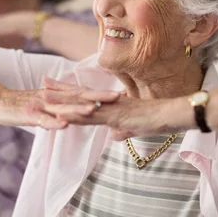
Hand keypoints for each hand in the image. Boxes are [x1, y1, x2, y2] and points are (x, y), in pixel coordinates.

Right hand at [0, 78, 120, 129]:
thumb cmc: (25, 105)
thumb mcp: (48, 105)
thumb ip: (64, 106)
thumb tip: (82, 109)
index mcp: (59, 95)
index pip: (85, 93)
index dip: (103, 93)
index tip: (122, 93)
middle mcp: (54, 97)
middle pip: (79, 96)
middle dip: (99, 96)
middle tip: (118, 96)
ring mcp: (42, 105)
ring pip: (64, 107)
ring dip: (79, 108)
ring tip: (95, 109)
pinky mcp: (30, 114)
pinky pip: (44, 119)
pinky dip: (54, 121)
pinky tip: (64, 124)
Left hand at [42, 78, 190, 139]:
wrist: (174, 114)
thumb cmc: (161, 120)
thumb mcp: (138, 128)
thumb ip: (124, 130)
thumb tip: (114, 135)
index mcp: (114, 105)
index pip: (88, 98)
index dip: (71, 92)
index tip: (56, 86)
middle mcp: (110, 104)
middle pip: (81, 96)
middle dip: (60, 90)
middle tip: (42, 81)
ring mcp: (112, 109)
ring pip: (83, 105)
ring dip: (62, 102)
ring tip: (43, 96)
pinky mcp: (117, 117)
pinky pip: (93, 117)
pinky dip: (77, 116)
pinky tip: (63, 115)